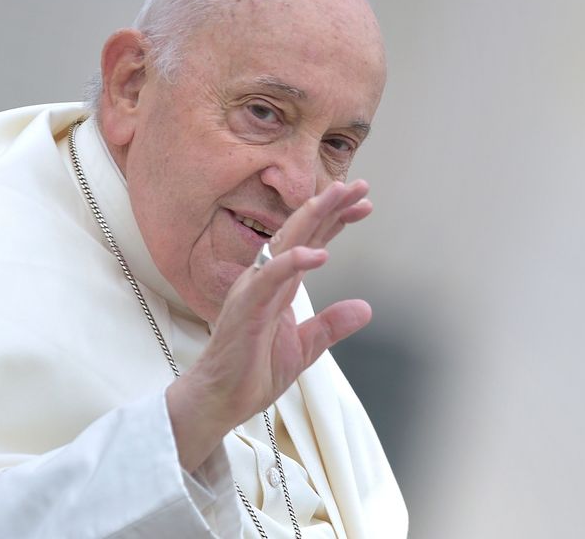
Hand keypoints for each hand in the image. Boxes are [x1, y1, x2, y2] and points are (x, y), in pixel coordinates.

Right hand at [166, 180, 373, 470]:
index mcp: (279, 285)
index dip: (336, 220)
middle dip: (329, 205)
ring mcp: (254, 289)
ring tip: (337, 195)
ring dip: (312, 217)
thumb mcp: (304, 347)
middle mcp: (265, 279)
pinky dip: (293, 262)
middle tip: (358, 184)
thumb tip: (365, 308)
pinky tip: (319, 253)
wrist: (220, 400)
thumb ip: (331, 325)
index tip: (364, 203)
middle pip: (300, 232)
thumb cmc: (251, 371)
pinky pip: (271, 278)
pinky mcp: (246, 307)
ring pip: (285, 242)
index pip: (310, 242)